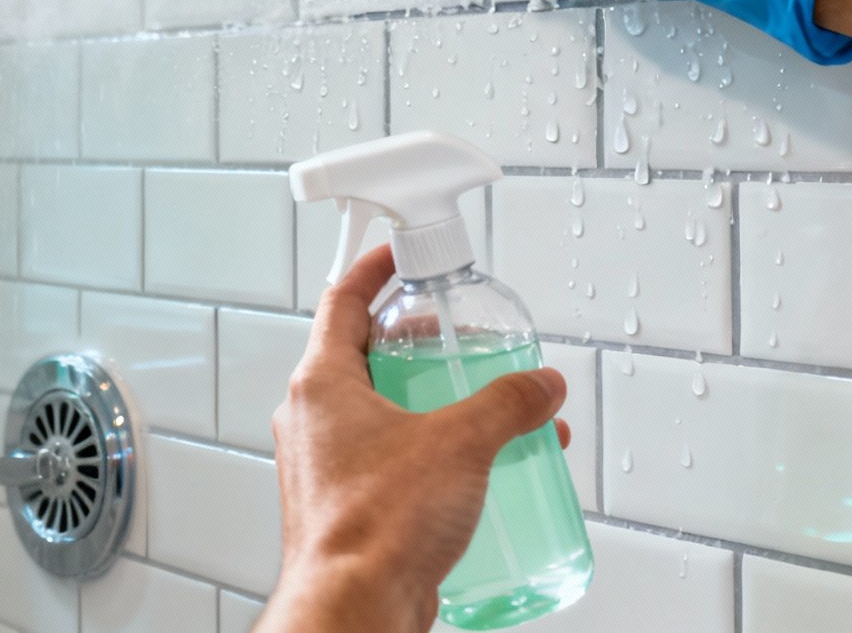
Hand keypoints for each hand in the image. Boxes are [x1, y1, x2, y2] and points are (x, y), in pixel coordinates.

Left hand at [257, 247, 568, 632]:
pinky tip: (477, 470)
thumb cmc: (377, 526)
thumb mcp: (460, 443)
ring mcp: (325, 466)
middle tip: (460, 340)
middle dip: (420, 346)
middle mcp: (312, 420)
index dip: (374, 270)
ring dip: (433, 405)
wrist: (356, 608)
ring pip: (381, 413)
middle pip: (365, 356)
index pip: (341, 300)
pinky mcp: (346, 506)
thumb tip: (538, 386)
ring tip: (488, 412)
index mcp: (321, 384)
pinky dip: (430, 452)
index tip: (399, 254)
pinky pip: (389, 462)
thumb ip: (507, 404)